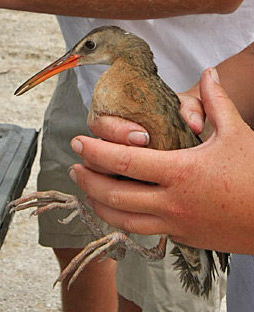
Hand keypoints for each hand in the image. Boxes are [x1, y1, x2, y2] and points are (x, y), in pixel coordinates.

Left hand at [70, 68, 253, 253]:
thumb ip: (217, 102)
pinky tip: (119, 210)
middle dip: (88, 181)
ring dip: (99, 205)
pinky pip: (143, 230)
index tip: (78, 142)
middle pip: (114, 195)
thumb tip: (210, 73)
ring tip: (87, 192)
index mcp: (180, 171)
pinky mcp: (180, 238)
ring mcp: (174, 224)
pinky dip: (124, 219)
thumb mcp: (237, 133)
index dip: (96, 151)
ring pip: (123, 220)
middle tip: (74, 168)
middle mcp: (171, 201)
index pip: (124, 162)